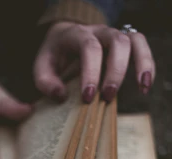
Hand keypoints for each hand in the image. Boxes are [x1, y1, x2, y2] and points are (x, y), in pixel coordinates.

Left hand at [34, 22, 154, 102]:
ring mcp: (113, 36)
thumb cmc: (54, 57)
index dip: (91, 72)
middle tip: (108, 97)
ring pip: (134, 41)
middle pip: (116, 42)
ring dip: (141, 63)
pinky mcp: (124, 44)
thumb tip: (61, 95)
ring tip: (142, 87)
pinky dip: (147, 65)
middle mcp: (98, 32)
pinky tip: (144, 86)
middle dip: (115, 71)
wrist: (64, 40)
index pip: (88, 47)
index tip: (88, 96)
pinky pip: (141, 46)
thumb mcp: (42, 68)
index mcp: (76, 34)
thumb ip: (46, 82)